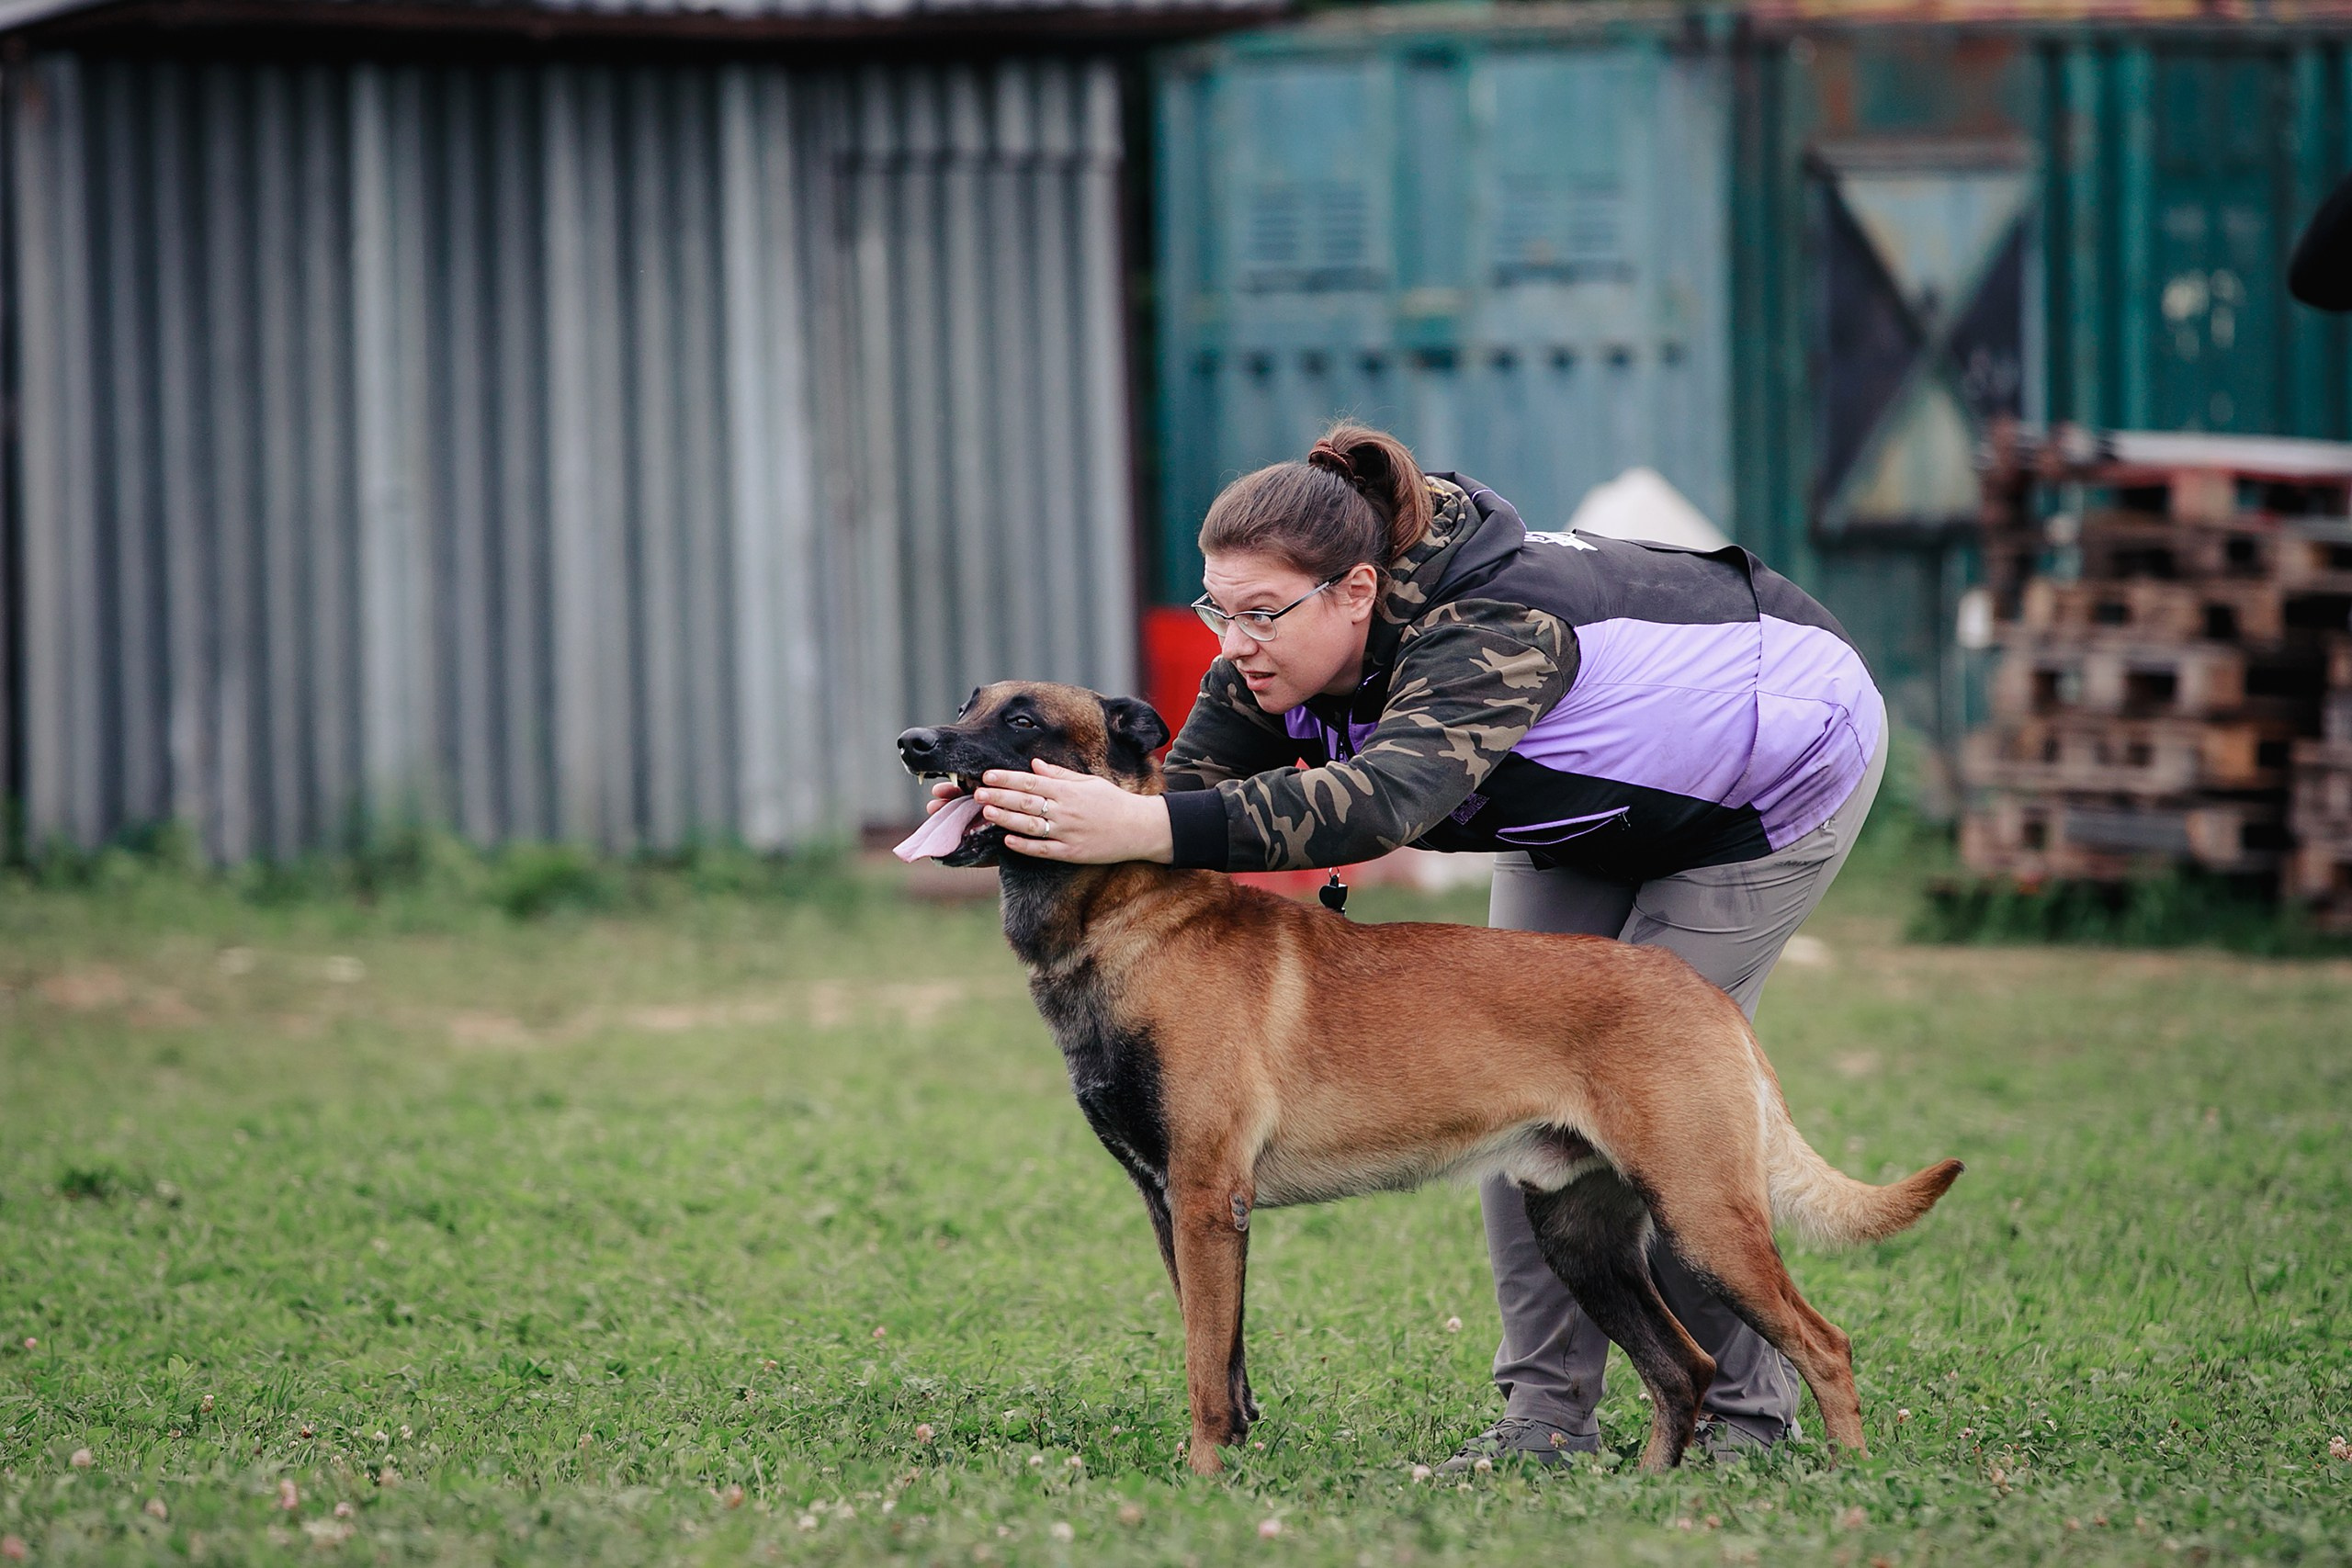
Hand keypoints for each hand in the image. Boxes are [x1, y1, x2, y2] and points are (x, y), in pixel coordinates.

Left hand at [974, 760, 1174, 863]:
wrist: (1140, 828)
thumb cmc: (1114, 802)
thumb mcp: (1089, 782)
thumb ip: (1059, 774)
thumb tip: (1033, 765)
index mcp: (1069, 790)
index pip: (1031, 782)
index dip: (1007, 778)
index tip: (987, 775)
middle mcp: (1066, 811)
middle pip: (1026, 802)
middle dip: (999, 797)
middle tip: (976, 793)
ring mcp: (1068, 833)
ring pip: (1030, 825)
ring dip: (1007, 819)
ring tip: (987, 812)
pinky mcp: (1072, 853)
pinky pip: (1043, 850)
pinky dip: (1024, 846)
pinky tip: (1007, 840)